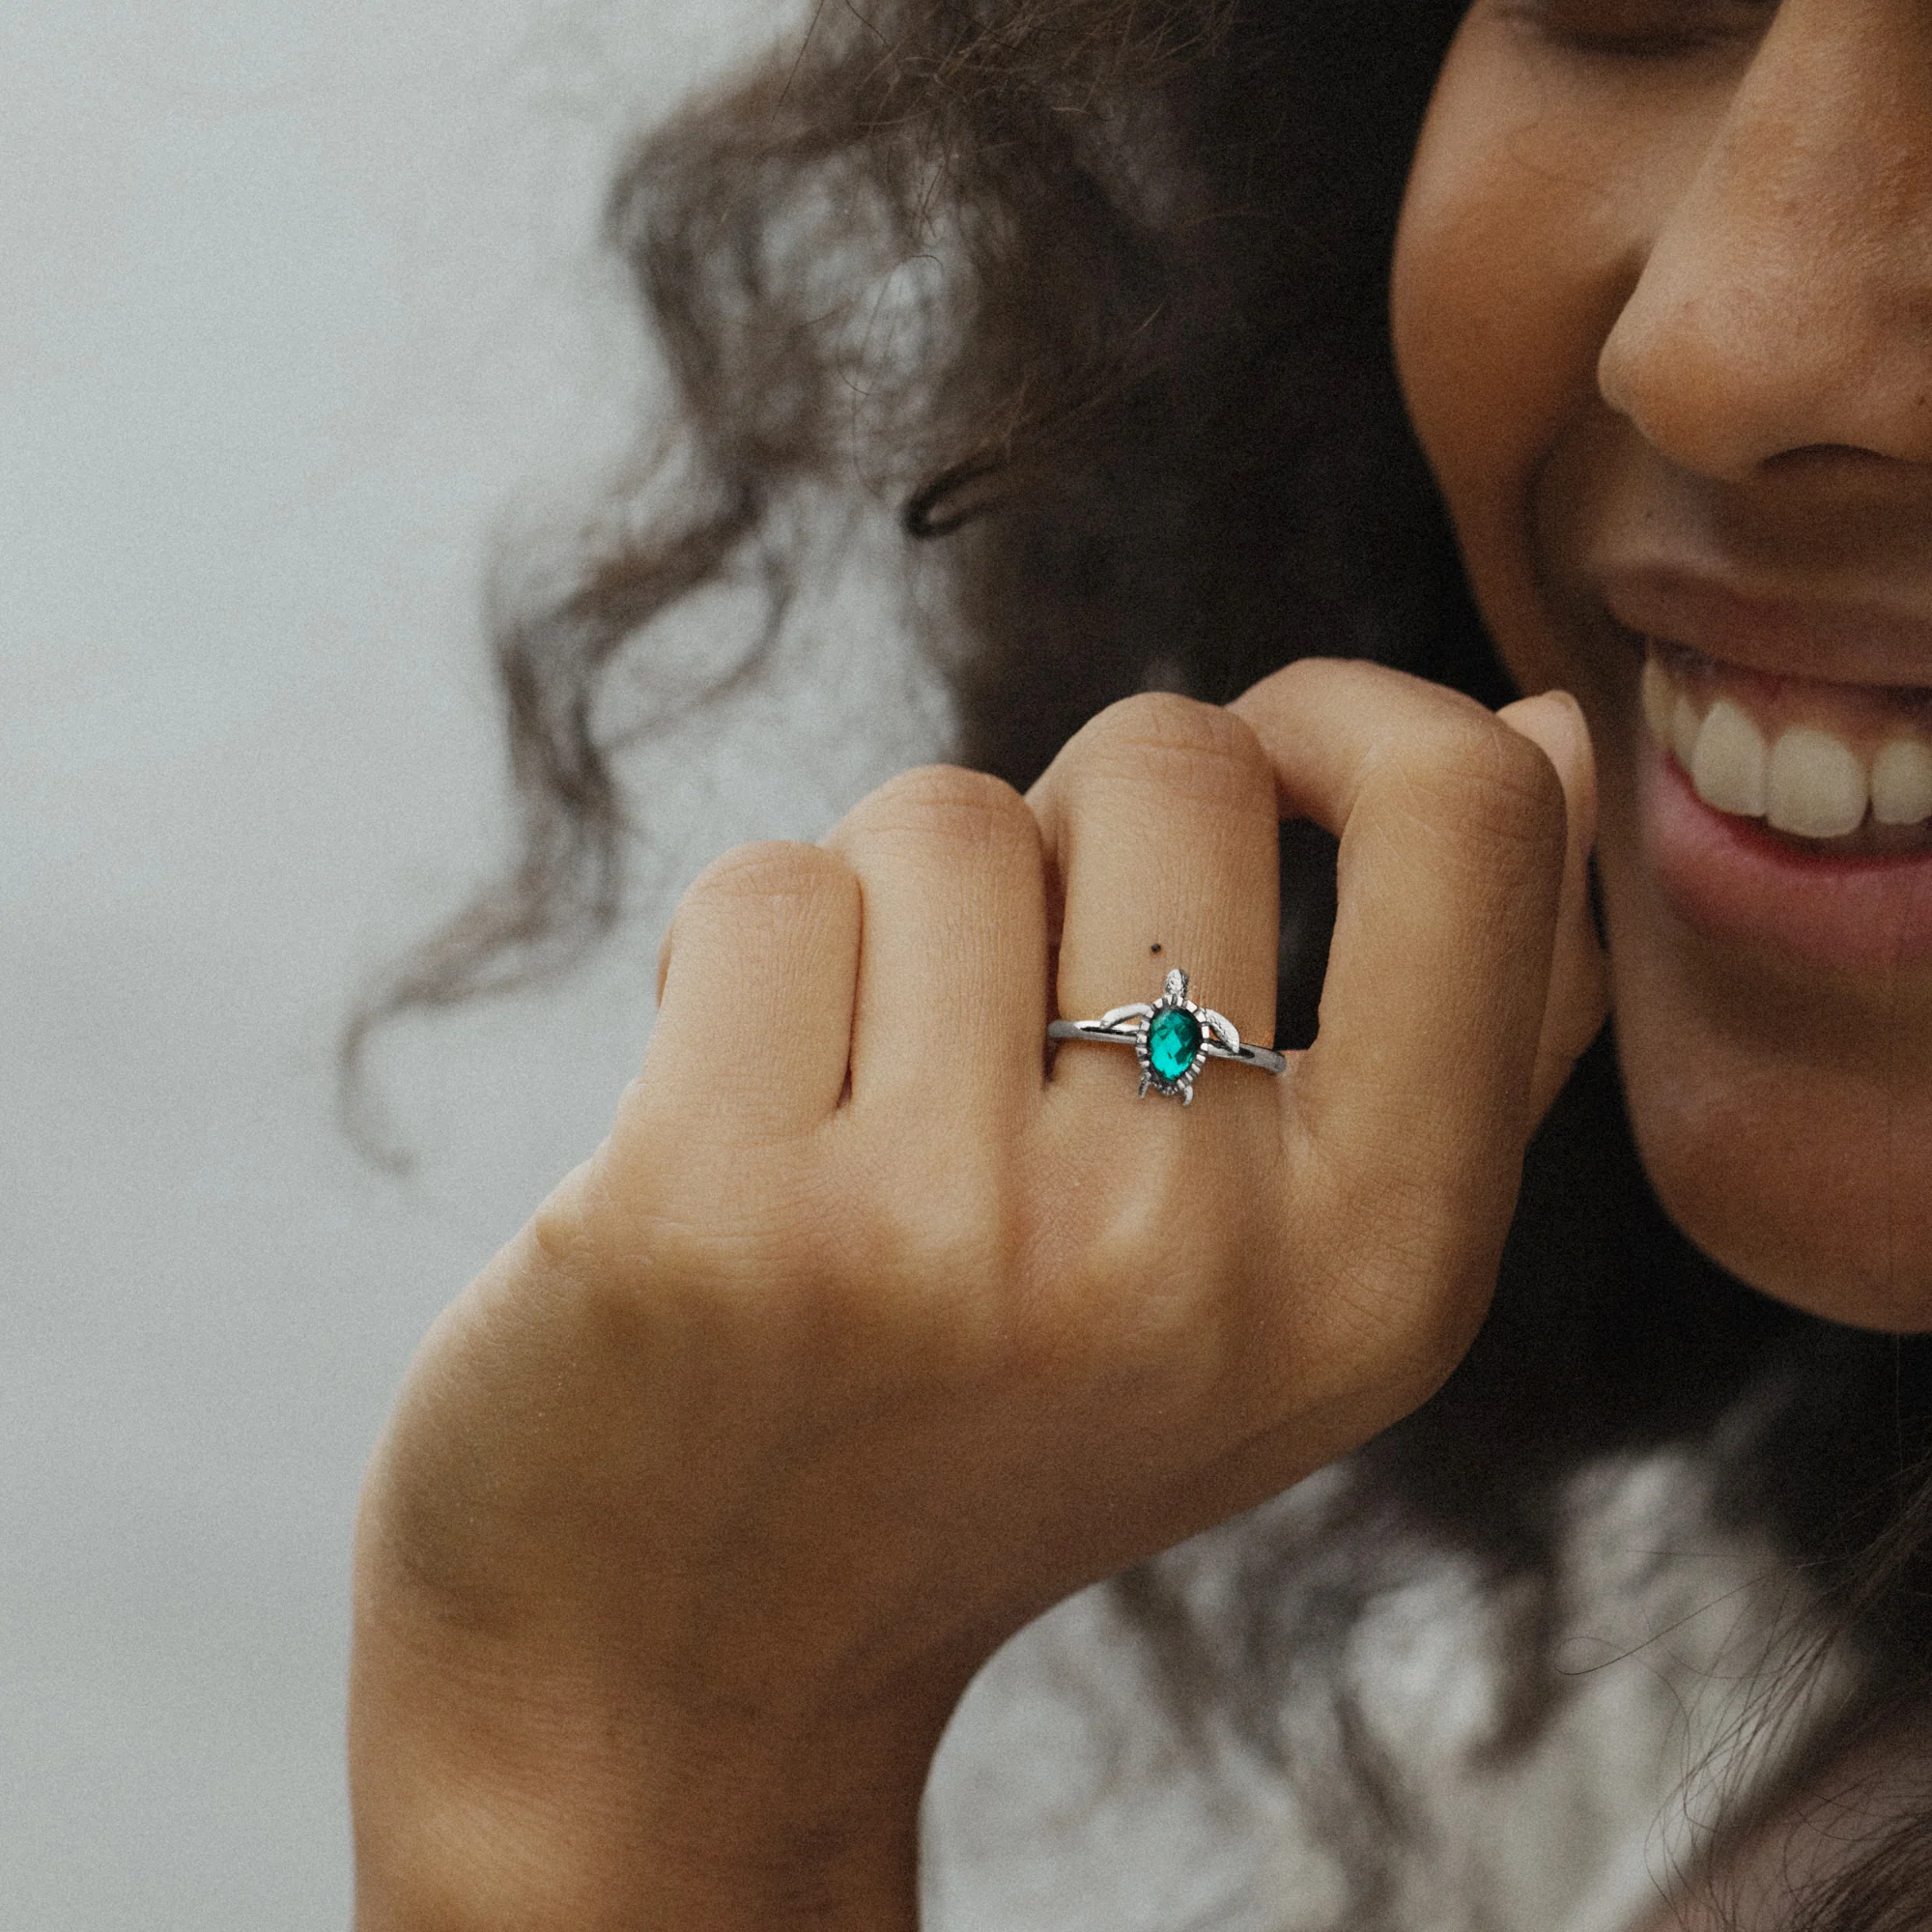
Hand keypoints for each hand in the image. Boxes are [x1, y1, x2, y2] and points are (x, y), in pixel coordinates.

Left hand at [349, 660, 1603, 1929]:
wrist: (701, 1659)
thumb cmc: (1003, 1428)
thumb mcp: (1297, 1286)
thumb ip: (1470, 1019)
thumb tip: (1544, 724)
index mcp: (1382, 1264)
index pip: (1472, 817)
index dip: (1349, 724)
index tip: (1255, 776)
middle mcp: (1185, 1251)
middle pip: (1168, 763)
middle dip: (1068, 836)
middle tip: (1002, 1017)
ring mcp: (944, 1233)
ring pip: (944, 816)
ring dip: (892, 919)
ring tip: (860, 1104)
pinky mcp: (711, 1210)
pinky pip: (763, 888)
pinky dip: (737, 963)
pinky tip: (727, 1123)